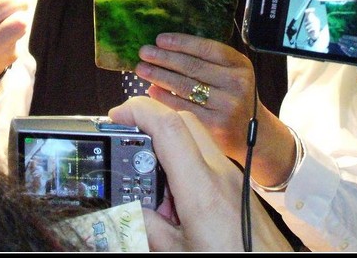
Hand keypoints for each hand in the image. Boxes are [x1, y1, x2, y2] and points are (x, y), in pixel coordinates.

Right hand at [108, 96, 291, 252]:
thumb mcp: (177, 253)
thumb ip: (147, 228)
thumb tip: (126, 210)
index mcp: (202, 190)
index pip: (169, 127)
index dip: (139, 112)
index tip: (116, 116)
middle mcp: (221, 173)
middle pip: (183, 122)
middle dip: (150, 122)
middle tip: (127, 146)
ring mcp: (233, 176)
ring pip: (195, 138)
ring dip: (168, 146)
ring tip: (153, 187)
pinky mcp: (239, 184)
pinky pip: (207, 157)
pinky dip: (184, 163)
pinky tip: (175, 197)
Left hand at [134, 33, 296, 188]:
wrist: (254, 135)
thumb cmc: (235, 98)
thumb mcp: (233, 75)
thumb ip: (209, 62)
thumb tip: (168, 49)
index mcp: (240, 65)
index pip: (207, 48)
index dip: (181, 42)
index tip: (160, 39)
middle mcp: (237, 83)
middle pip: (193, 67)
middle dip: (164, 58)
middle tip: (144, 52)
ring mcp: (227, 105)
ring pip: (186, 87)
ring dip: (160, 76)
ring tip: (142, 69)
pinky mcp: (216, 125)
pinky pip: (184, 107)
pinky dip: (165, 97)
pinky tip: (152, 89)